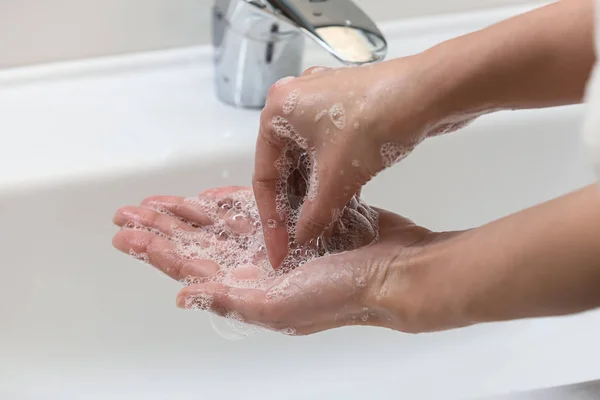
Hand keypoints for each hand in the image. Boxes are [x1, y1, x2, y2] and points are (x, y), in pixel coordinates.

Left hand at [112, 186, 467, 334]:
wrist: (392, 270)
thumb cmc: (343, 294)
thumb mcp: (282, 307)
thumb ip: (231, 302)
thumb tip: (184, 296)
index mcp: (246, 285)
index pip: (187, 264)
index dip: (154, 248)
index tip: (125, 233)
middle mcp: (254, 265)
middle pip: (195, 242)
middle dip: (162, 226)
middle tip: (129, 211)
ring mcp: (273, 242)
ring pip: (219, 224)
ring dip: (188, 212)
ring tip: (160, 202)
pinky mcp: (293, 222)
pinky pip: (252, 209)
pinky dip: (229, 202)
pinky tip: (211, 198)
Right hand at [253, 59, 467, 267]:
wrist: (427, 92)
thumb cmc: (372, 124)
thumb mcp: (336, 178)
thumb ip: (314, 215)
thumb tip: (303, 238)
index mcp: (277, 110)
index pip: (265, 175)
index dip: (272, 219)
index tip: (279, 249)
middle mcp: (294, 101)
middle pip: (285, 167)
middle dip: (294, 206)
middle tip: (300, 240)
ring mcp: (322, 101)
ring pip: (308, 159)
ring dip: (314, 194)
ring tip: (321, 227)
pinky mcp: (346, 106)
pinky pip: (328, 149)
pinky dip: (331, 177)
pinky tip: (341, 203)